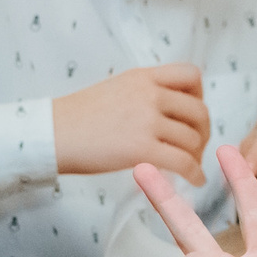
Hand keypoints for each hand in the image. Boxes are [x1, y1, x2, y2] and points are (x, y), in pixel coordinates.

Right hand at [54, 63, 208, 179]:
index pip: (191, 75)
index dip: (199, 95)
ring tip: (190, 165)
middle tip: (196, 146)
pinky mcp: (142, 148)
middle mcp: (149, 94)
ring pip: (193, 138)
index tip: (191, 113)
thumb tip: (170, 111)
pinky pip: (183, 162)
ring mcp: (146, 120)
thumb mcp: (117, 88)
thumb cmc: (78, 117)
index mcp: (144, 77)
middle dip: (203, 131)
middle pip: (198, 110)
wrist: (53, 133)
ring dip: (197, 155)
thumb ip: (145, 92)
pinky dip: (194, 174)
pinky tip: (194, 180)